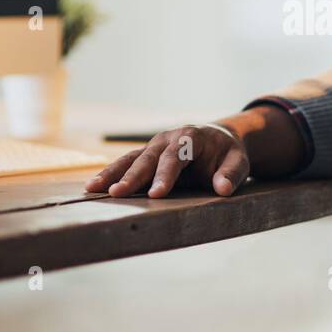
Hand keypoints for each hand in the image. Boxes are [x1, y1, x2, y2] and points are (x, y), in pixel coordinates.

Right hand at [85, 123, 248, 198]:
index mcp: (190, 137)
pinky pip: (126, 164)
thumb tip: (222, 189)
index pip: (176, 156)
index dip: (165, 174)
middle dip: (133, 176)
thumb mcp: (238, 162)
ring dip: (112, 173)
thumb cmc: (227, 154)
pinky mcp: (146, 155)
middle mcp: (168, 138)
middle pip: (148, 157)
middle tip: (118, 193)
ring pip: (131, 158)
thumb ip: (231, 174)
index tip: (157, 194)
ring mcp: (154, 146)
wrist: (218, 139)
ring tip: (92, 189)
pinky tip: (93, 188)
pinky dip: (110, 174)